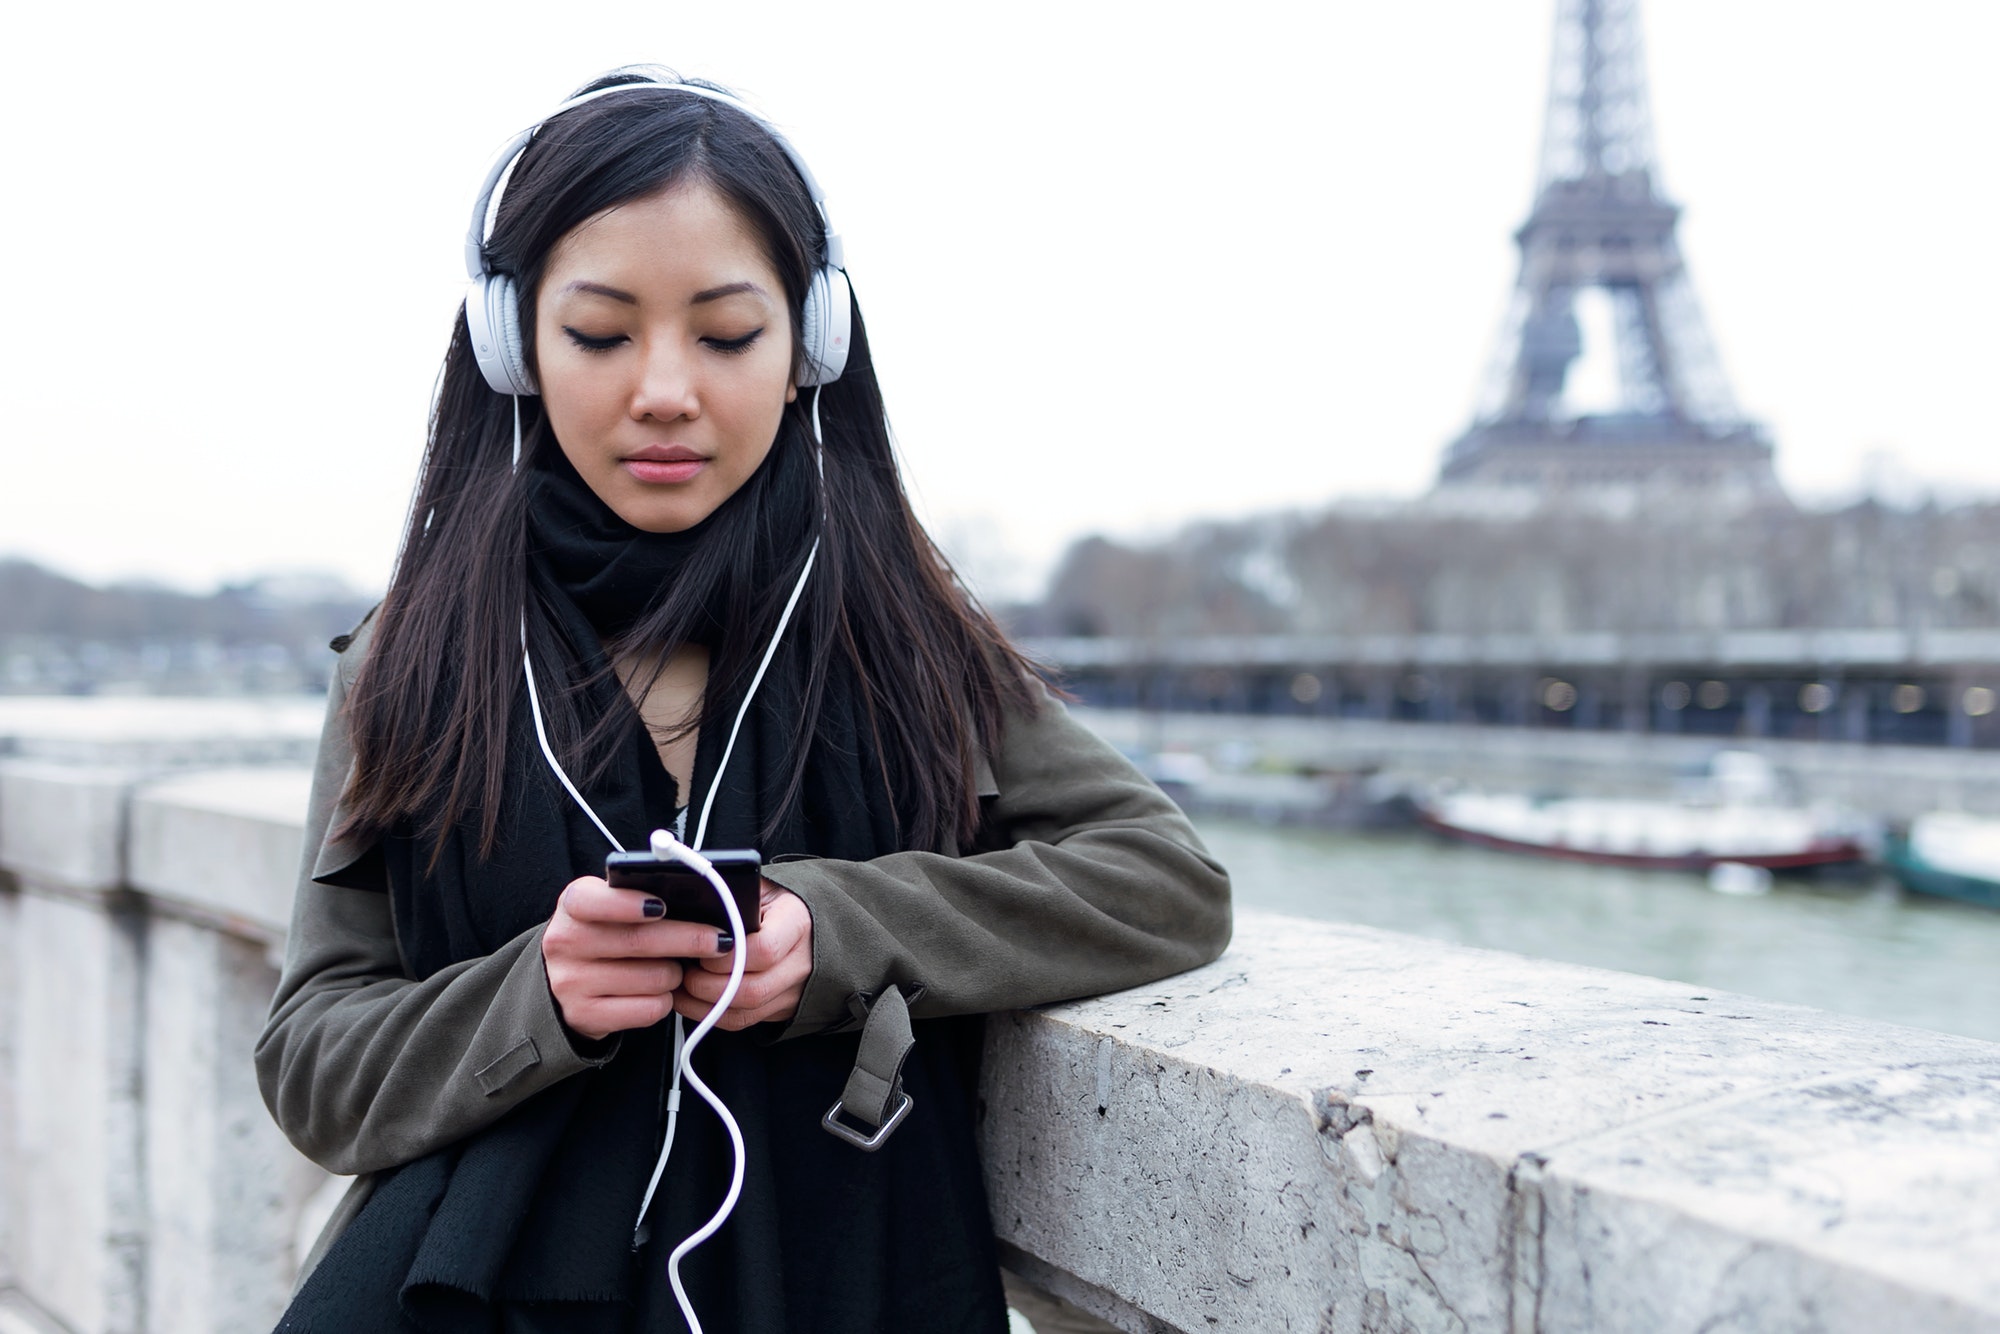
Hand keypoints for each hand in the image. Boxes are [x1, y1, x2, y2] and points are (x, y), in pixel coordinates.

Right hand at [543, 875, 733, 1040]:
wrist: (562, 984)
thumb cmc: (603, 935)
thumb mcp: (609, 907)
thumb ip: (641, 896)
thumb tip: (702, 899)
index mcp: (572, 904)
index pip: (592, 899)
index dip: (629, 903)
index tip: (662, 906)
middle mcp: (564, 943)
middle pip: (638, 940)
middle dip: (689, 939)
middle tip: (720, 940)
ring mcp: (571, 983)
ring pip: (651, 978)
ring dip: (676, 974)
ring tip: (675, 968)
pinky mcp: (586, 1016)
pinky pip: (648, 1009)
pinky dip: (666, 1000)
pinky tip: (661, 991)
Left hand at [673, 880, 812, 1030]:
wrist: (810, 923)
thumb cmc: (777, 902)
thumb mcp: (760, 888)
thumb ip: (732, 896)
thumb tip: (689, 899)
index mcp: (796, 923)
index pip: (764, 949)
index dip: (726, 956)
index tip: (701, 949)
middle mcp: (800, 962)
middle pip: (752, 990)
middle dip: (707, 984)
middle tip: (683, 970)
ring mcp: (792, 991)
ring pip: (745, 1013)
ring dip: (704, 1004)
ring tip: (680, 986)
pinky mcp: (780, 1009)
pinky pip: (742, 1022)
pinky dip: (711, 1015)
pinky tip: (692, 1000)